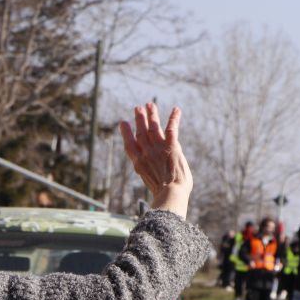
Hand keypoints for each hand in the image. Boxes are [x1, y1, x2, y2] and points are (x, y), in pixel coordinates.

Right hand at [120, 103, 192, 219]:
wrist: (171, 195)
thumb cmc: (163, 195)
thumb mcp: (149, 183)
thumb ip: (148, 175)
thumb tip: (148, 175)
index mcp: (139, 163)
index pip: (130, 144)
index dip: (126, 133)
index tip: (123, 123)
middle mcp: (146, 153)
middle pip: (141, 132)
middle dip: (139, 119)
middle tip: (137, 108)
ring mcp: (158, 148)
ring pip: (154, 127)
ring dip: (152, 115)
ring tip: (150, 105)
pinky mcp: (172, 146)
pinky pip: (172, 128)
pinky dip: (174, 118)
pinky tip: (176, 109)